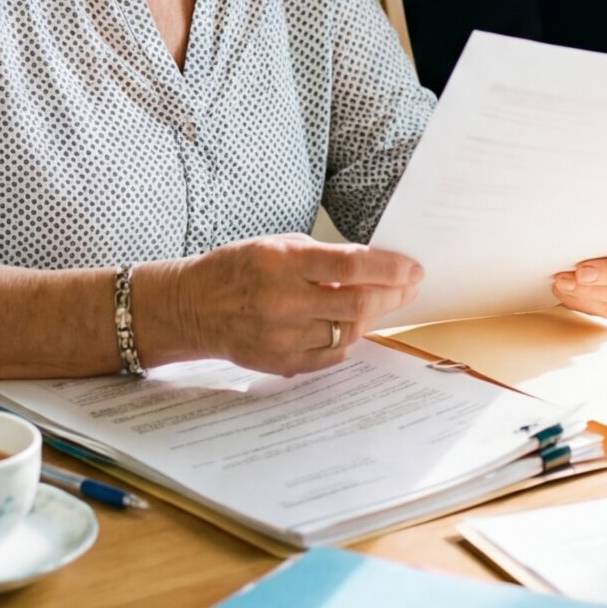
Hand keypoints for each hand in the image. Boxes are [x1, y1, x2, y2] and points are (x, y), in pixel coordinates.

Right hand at [148, 237, 422, 376]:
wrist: (192, 307)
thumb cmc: (237, 268)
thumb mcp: (275, 245)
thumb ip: (322, 258)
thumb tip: (372, 268)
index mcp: (282, 263)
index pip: (351, 266)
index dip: (390, 268)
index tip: (413, 268)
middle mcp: (283, 301)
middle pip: (358, 303)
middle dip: (393, 294)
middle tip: (409, 286)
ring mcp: (283, 336)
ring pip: (349, 331)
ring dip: (373, 316)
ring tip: (381, 302)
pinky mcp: (282, 362)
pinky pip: (332, 355)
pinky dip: (348, 338)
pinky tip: (350, 324)